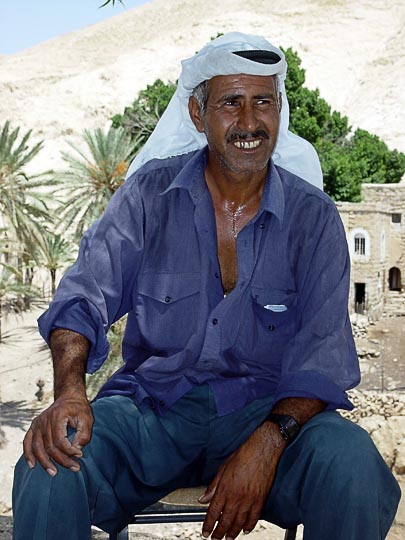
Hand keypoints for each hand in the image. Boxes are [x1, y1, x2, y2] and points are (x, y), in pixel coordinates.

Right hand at [23, 391, 93, 475]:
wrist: (69, 397)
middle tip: (75, 468)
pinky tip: (32, 465)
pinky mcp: (34, 426)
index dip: (69, 451)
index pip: (60, 440)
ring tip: (54, 473)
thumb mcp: (87, 417)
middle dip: (62, 460)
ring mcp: (37, 423)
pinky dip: (28, 455)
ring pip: (37, 448)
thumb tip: (76, 449)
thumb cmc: (79, 408)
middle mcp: (44, 420)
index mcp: (57, 416)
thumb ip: (84, 434)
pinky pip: (27, 442)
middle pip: (49, 446)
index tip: (80, 455)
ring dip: (45, 462)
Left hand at [199, 423, 284, 539]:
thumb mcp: (223, 469)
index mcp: (224, 489)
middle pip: (225, 521)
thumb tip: (203, 499)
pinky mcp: (260, 500)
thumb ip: (213, 486)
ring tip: (228, 538)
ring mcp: (249, 500)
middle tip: (215, 538)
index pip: (213, 513)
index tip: (205, 532)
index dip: (208, 525)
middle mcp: (236, 497)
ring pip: (239, 523)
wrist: (261, 451)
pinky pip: (253, 518)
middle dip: (219, 533)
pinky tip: (245, 530)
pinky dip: (249, 526)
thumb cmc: (242, 456)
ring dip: (232, 533)